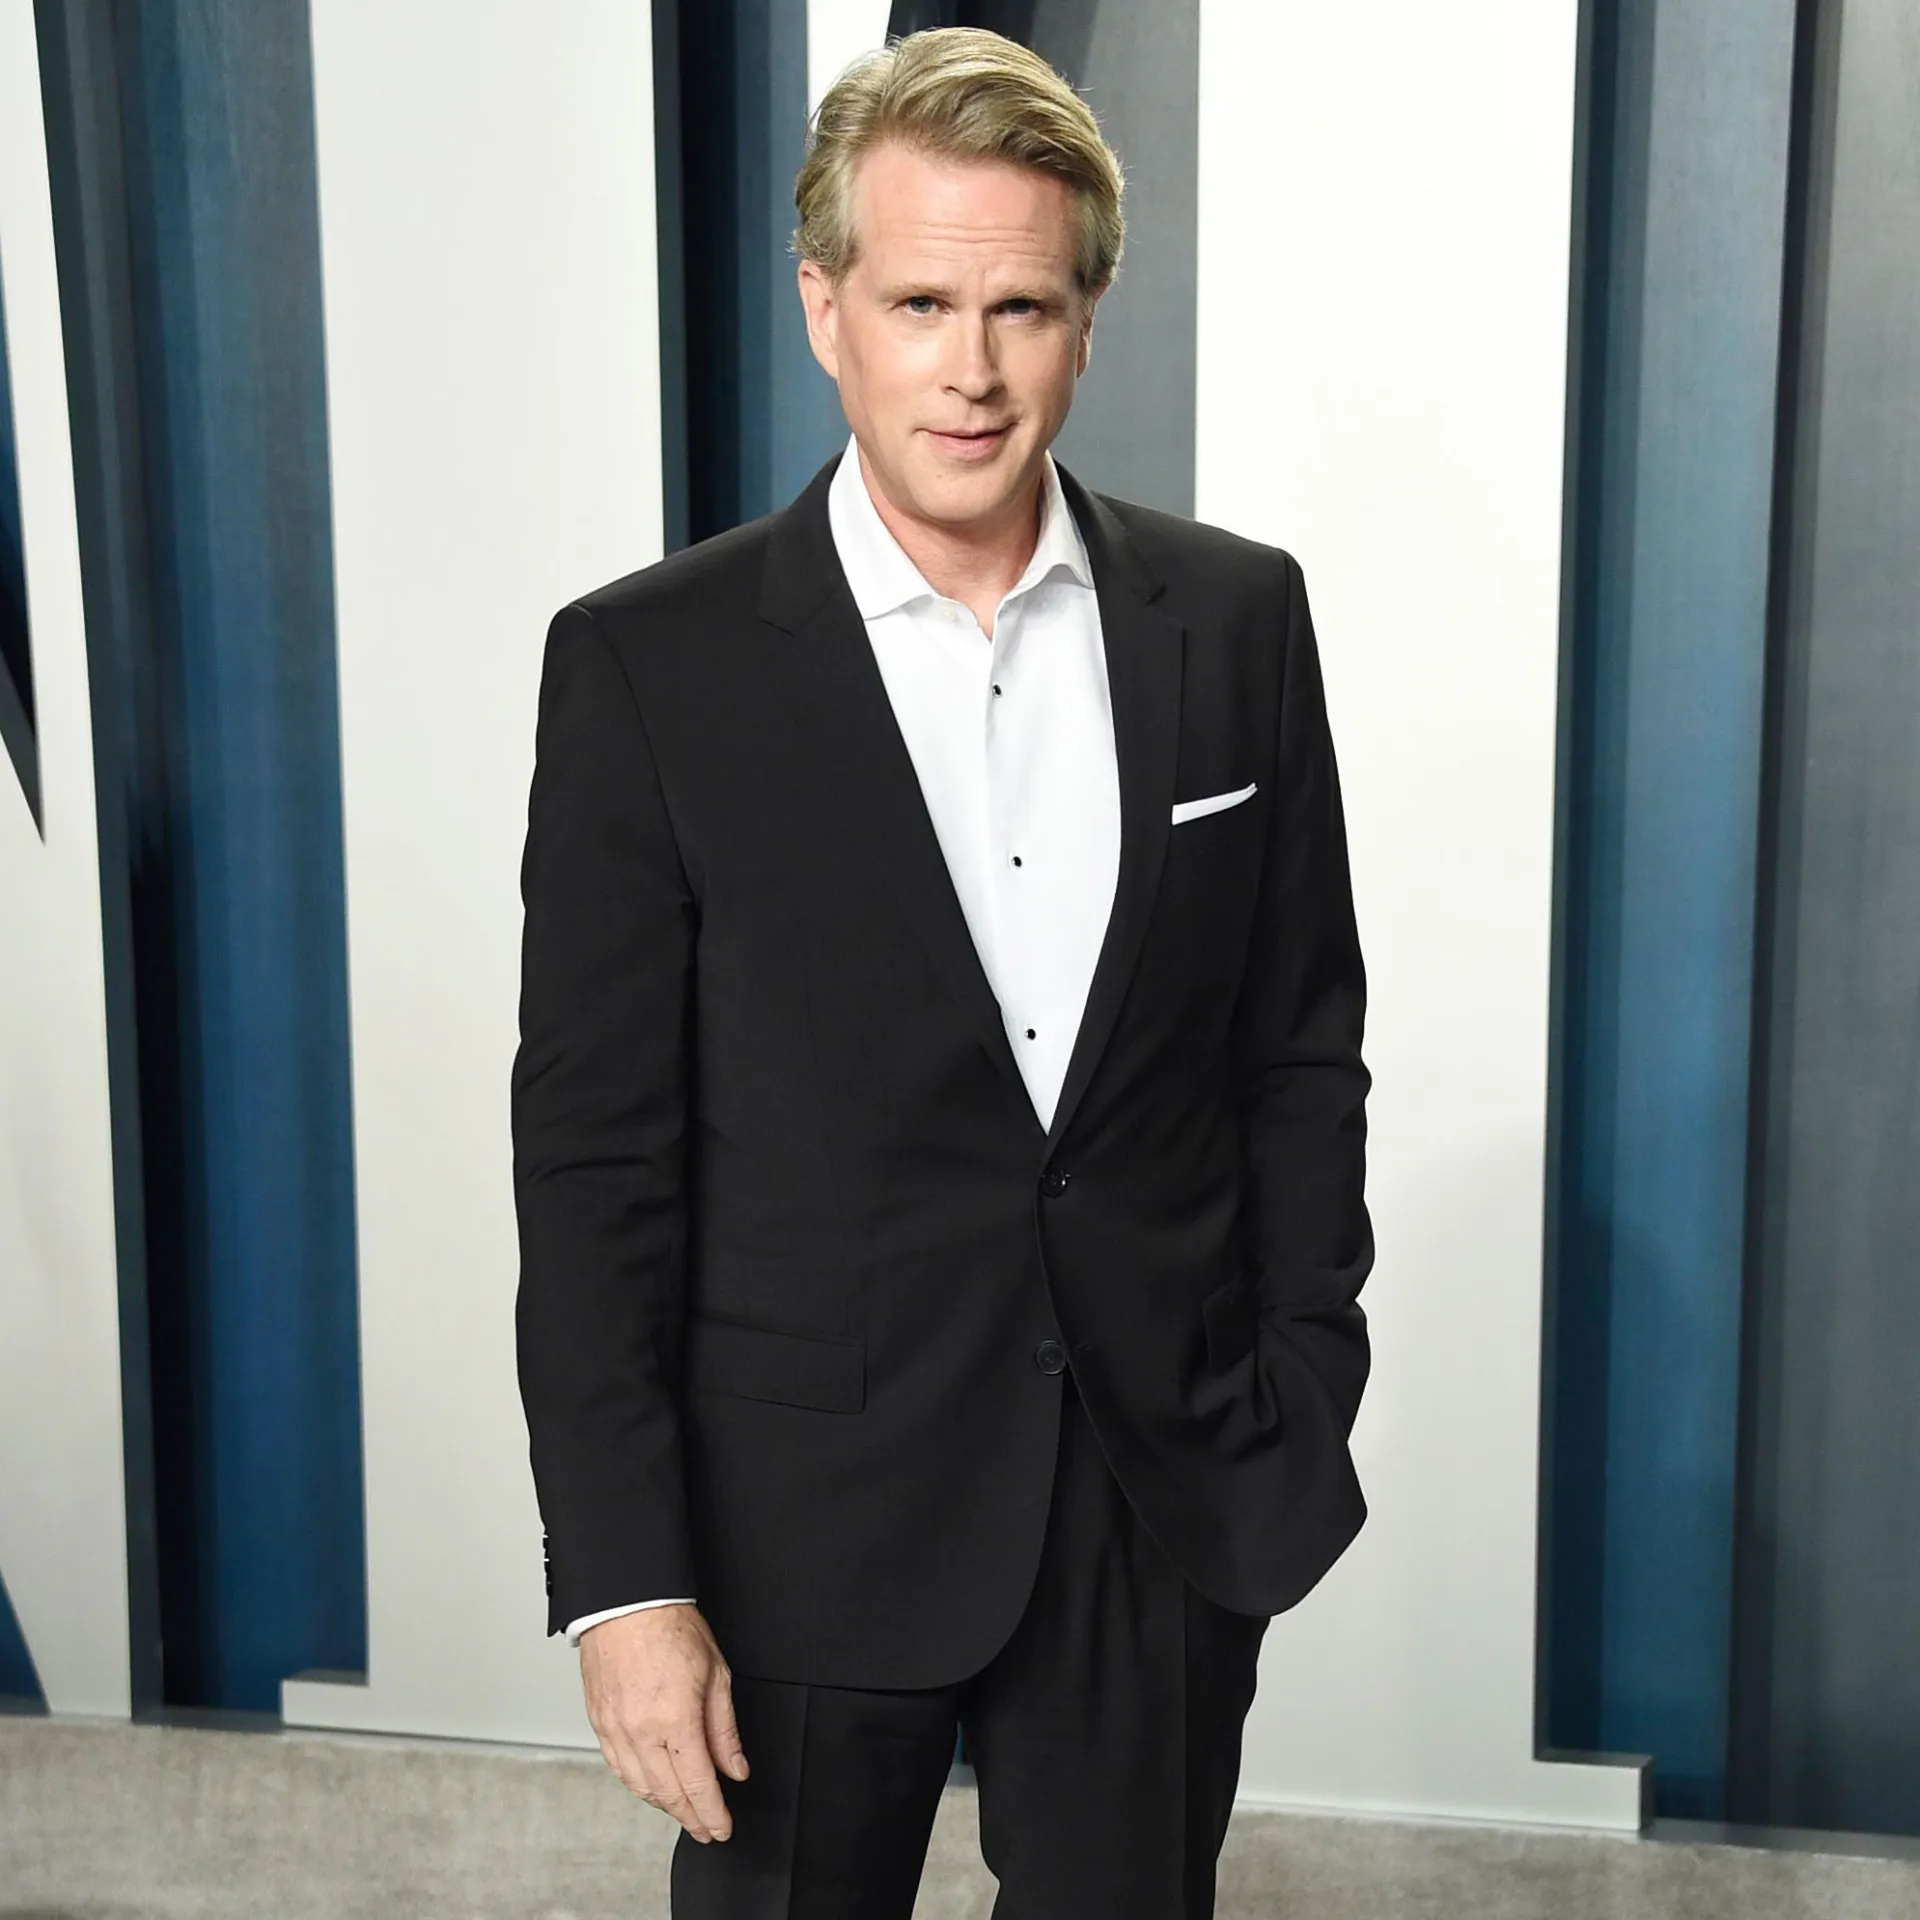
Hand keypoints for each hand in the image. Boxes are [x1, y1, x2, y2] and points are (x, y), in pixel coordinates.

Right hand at [579, 1603, 749, 1841]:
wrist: (627, 1602)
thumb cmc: (671, 1627)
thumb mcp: (716, 1673)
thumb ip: (724, 1729)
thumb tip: (735, 1768)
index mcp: (675, 1719)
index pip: (698, 1785)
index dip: (712, 1814)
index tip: (722, 1828)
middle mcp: (641, 1732)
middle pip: (668, 1794)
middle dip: (691, 1818)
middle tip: (706, 1829)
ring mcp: (615, 1730)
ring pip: (640, 1787)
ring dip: (664, 1806)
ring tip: (684, 1812)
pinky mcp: (599, 1724)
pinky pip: (618, 1769)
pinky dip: (638, 1785)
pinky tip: (652, 1787)